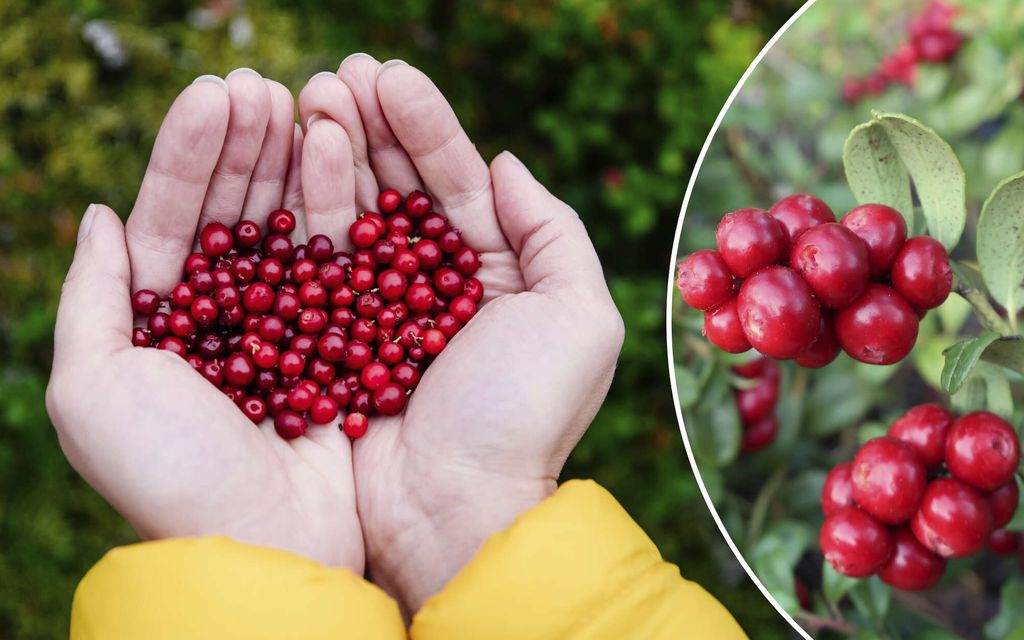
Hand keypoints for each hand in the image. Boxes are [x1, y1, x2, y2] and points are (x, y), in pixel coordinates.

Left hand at [46, 69, 363, 570]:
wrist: (266, 544)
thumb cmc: (169, 473)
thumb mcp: (91, 389)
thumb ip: (90, 297)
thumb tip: (97, 213)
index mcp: (161, 325)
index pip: (171, 220)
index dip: (190, 154)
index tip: (215, 92)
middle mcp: (227, 319)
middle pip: (234, 213)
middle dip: (245, 144)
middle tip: (262, 81)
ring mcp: (290, 327)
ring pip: (289, 227)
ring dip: (292, 160)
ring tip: (305, 96)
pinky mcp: (343, 340)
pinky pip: (339, 263)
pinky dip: (338, 209)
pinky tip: (339, 155)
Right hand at [298, 57, 623, 612]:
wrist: (456, 509)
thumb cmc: (524, 416)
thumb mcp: (580, 318)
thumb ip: (552, 230)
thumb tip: (506, 161)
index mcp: (498, 277)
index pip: (457, 183)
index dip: (426, 127)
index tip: (389, 73)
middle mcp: (437, 287)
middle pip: (400, 189)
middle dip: (371, 126)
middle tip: (336, 70)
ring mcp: (379, 311)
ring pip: (354, 215)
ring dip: (332, 152)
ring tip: (309, 95)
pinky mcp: (331, 338)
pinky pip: (318, 263)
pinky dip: (305, 209)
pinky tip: (292, 157)